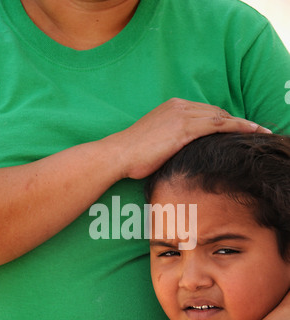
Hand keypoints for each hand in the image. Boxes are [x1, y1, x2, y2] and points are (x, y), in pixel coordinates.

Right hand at [113, 98, 270, 179]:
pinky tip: (250, 131)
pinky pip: (218, 124)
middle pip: (216, 112)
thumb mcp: (156, 142)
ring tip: (260, 131)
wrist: (118, 154)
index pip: (206, 112)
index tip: (237, 128)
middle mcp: (179, 107)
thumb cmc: (133, 154)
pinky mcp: (184, 128)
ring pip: (221, 116)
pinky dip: (237, 127)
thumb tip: (185, 151)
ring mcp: (182, 116)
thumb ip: (173, 140)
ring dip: (243, 123)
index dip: (224, 120)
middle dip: (237, 121)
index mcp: (173, 108)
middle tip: (255, 130)